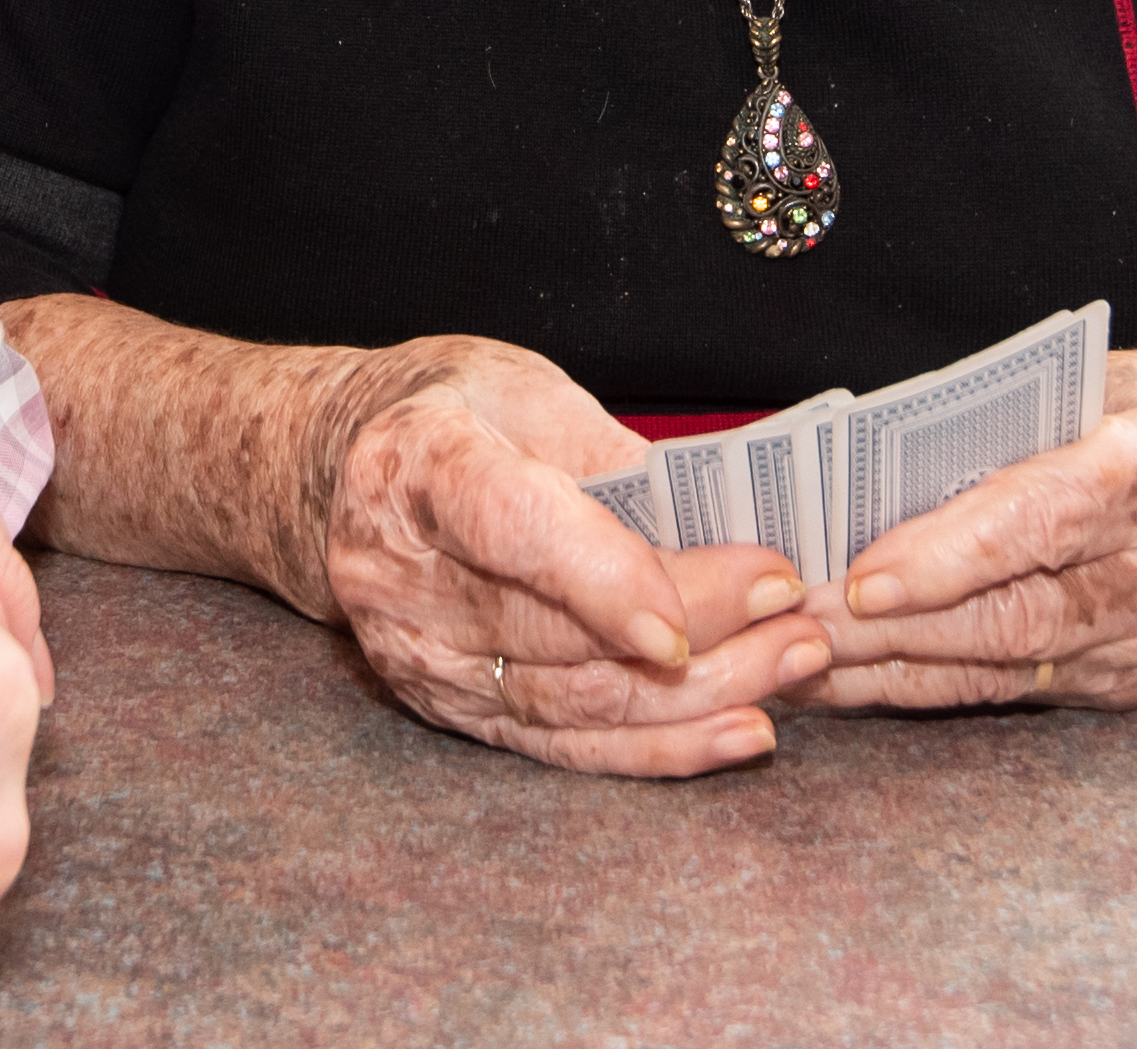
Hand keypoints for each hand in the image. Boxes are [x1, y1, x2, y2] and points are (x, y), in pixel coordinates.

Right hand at [309, 336, 820, 775]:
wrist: (343, 474)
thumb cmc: (451, 414)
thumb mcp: (522, 389)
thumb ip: (608, 455)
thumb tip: (725, 518)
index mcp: (411, 467)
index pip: (509, 528)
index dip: (599, 574)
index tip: (686, 611)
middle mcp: (398, 575)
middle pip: (556, 626)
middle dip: (694, 624)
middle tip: (793, 603)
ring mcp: (419, 655)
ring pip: (573, 699)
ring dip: (698, 693)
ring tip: (793, 659)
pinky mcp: (451, 710)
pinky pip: (565, 746)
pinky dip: (659, 748)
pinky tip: (739, 733)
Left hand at [791, 350, 1136, 713]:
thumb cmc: (1131, 411)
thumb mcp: (1077, 389)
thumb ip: (989, 431)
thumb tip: (855, 479)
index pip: (1042, 519)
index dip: (945, 556)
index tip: (861, 580)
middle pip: (1023, 613)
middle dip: (899, 629)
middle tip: (800, 629)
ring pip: (1014, 665)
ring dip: (900, 669)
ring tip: (808, 663)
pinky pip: (1023, 692)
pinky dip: (936, 686)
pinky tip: (866, 680)